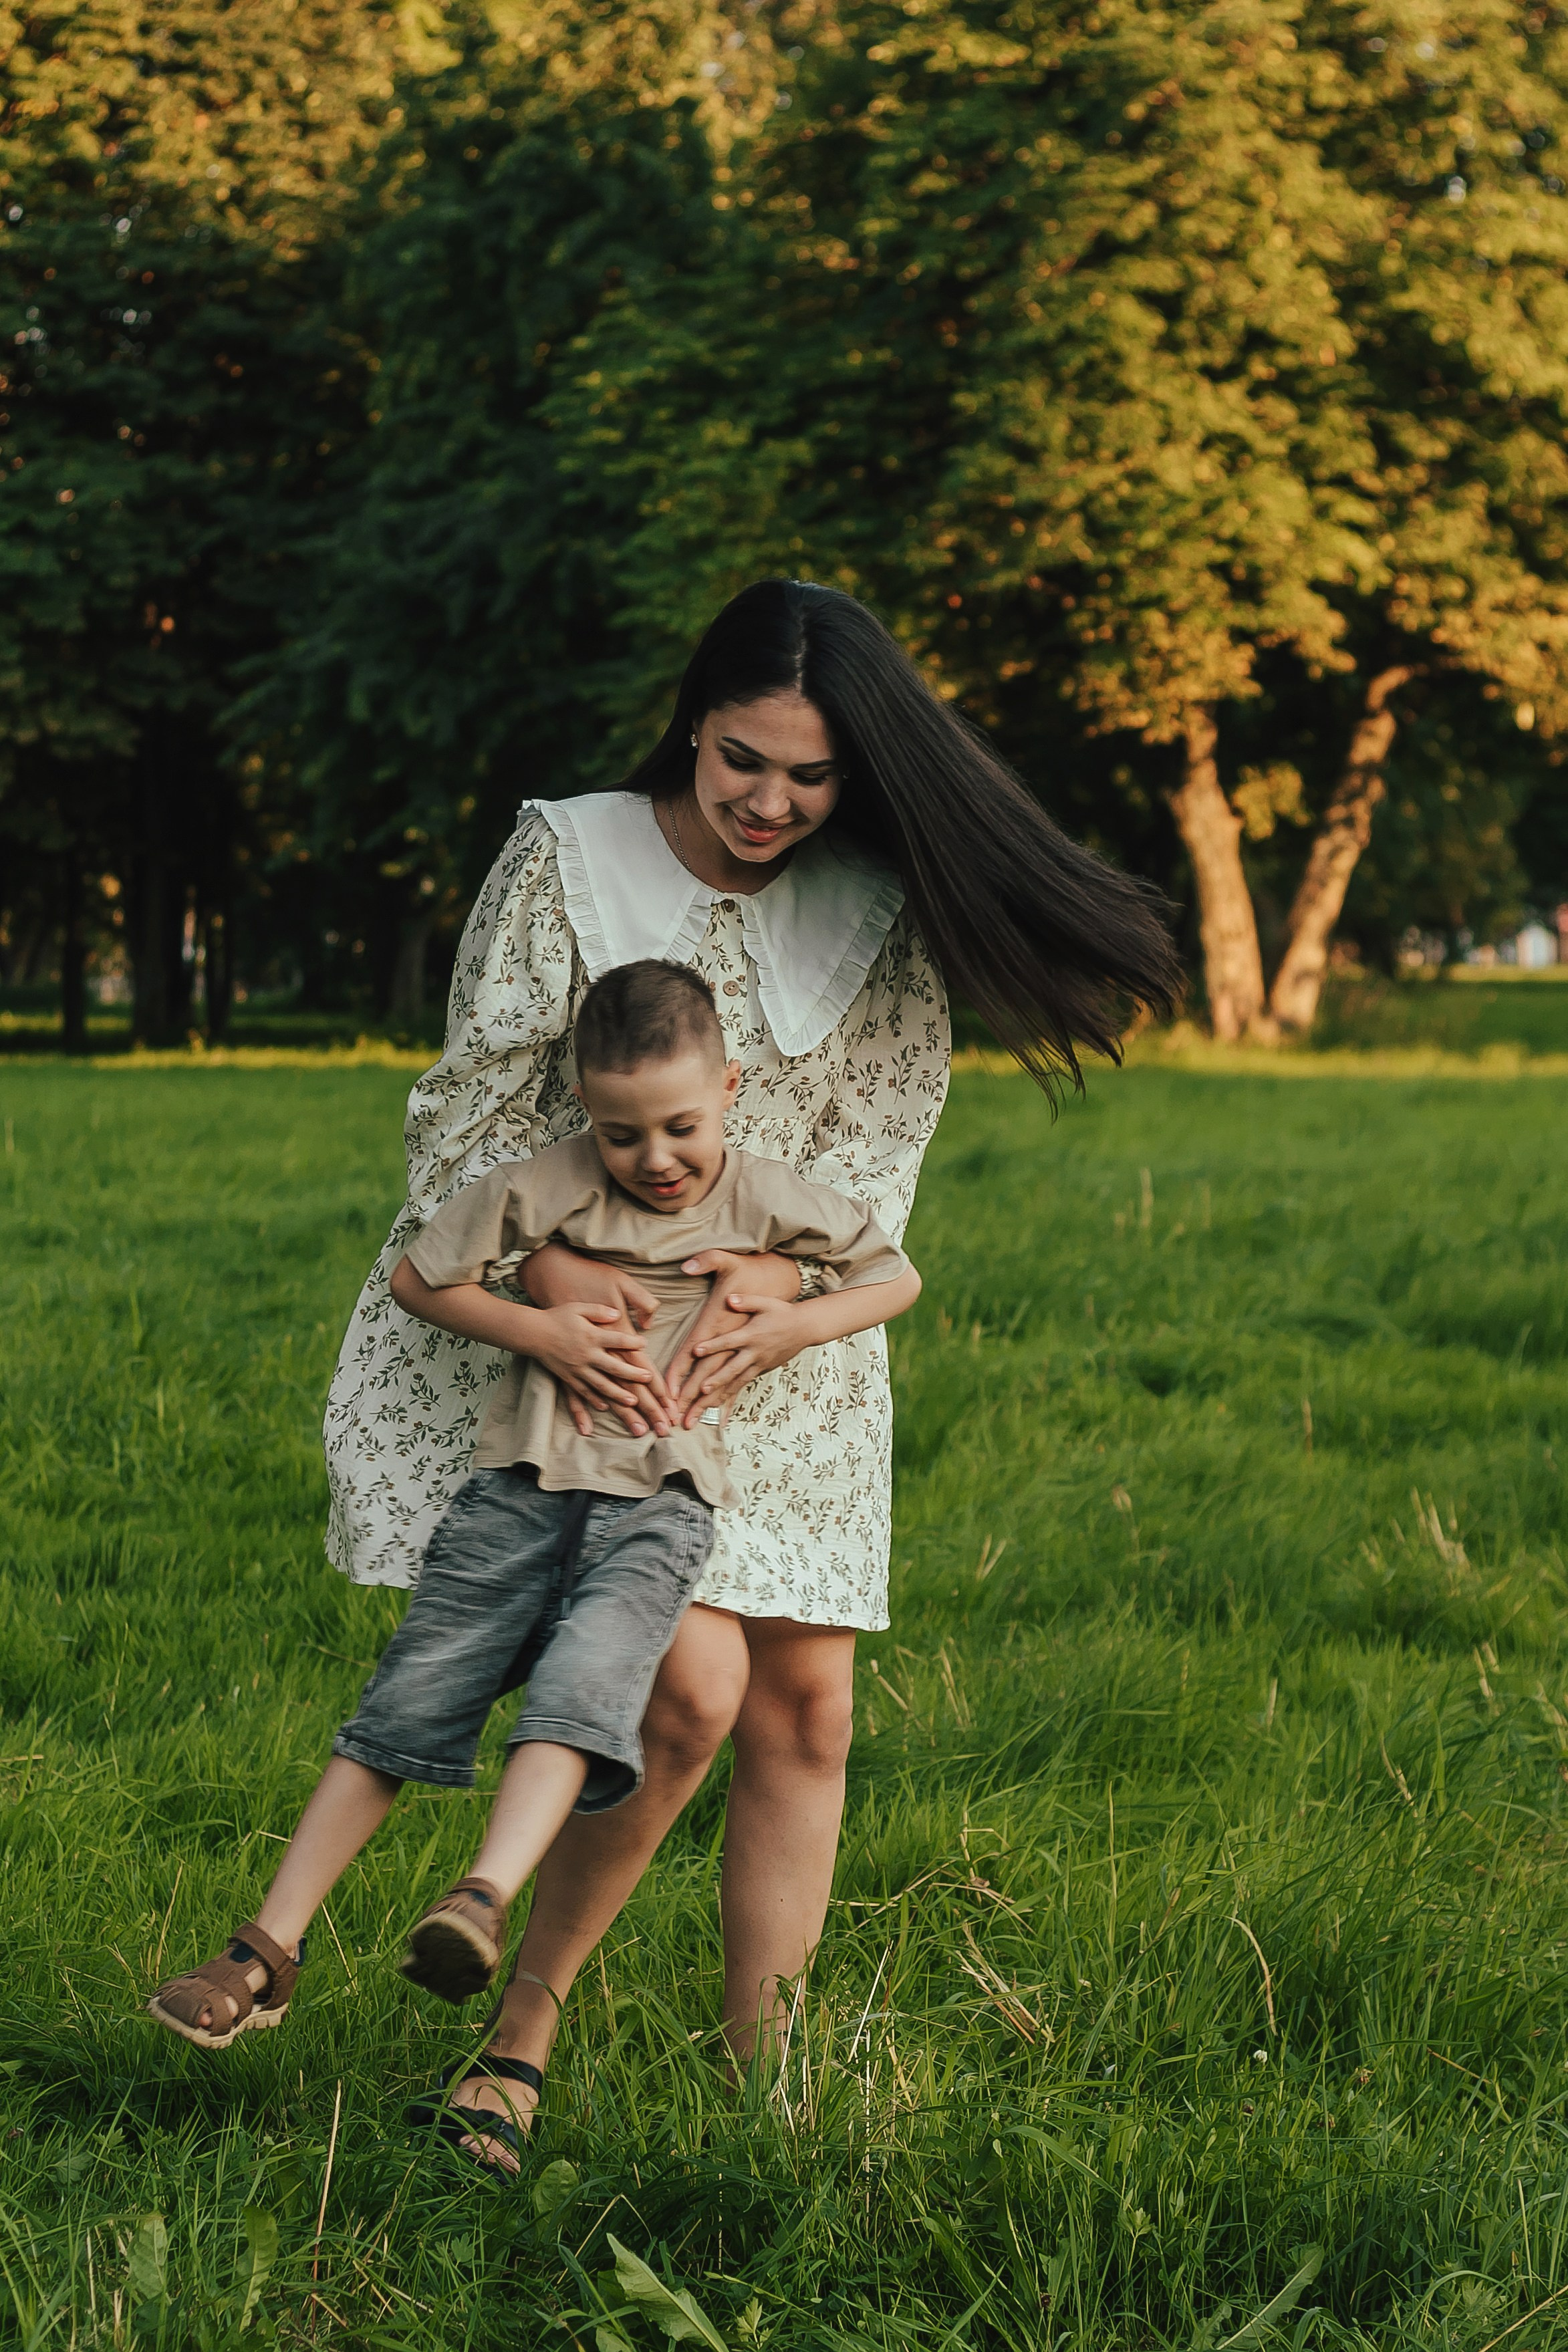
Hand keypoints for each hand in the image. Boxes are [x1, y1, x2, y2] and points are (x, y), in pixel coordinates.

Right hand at [521, 1242, 667, 1436]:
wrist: (533, 1332)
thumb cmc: (557, 1317)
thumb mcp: (578, 1308)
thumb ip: (599, 1310)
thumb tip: (618, 1314)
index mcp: (591, 1336)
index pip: (617, 1340)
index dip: (632, 1342)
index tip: (644, 1344)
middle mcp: (586, 1355)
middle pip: (614, 1367)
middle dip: (632, 1374)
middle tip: (647, 1379)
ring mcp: (577, 1369)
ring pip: (601, 1385)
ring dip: (617, 1394)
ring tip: (632, 1401)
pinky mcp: (568, 1377)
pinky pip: (582, 1392)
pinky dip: (594, 1400)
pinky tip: (604, 1406)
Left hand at [678, 1295, 814, 1425]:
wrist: (805, 1328)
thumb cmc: (783, 1313)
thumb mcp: (766, 1302)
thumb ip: (747, 1301)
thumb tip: (729, 1299)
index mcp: (752, 1335)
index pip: (729, 1341)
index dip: (713, 1345)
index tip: (696, 1351)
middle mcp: (754, 1352)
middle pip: (732, 1369)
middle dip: (717, 1380)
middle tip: (701, 1390)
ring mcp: (759, 1364)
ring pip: (738, 1382)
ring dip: (721, 1395)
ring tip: (706, 1407)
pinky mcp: (762, 1370)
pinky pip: (744, 1384)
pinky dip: (731, 1396)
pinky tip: (719, 1408)